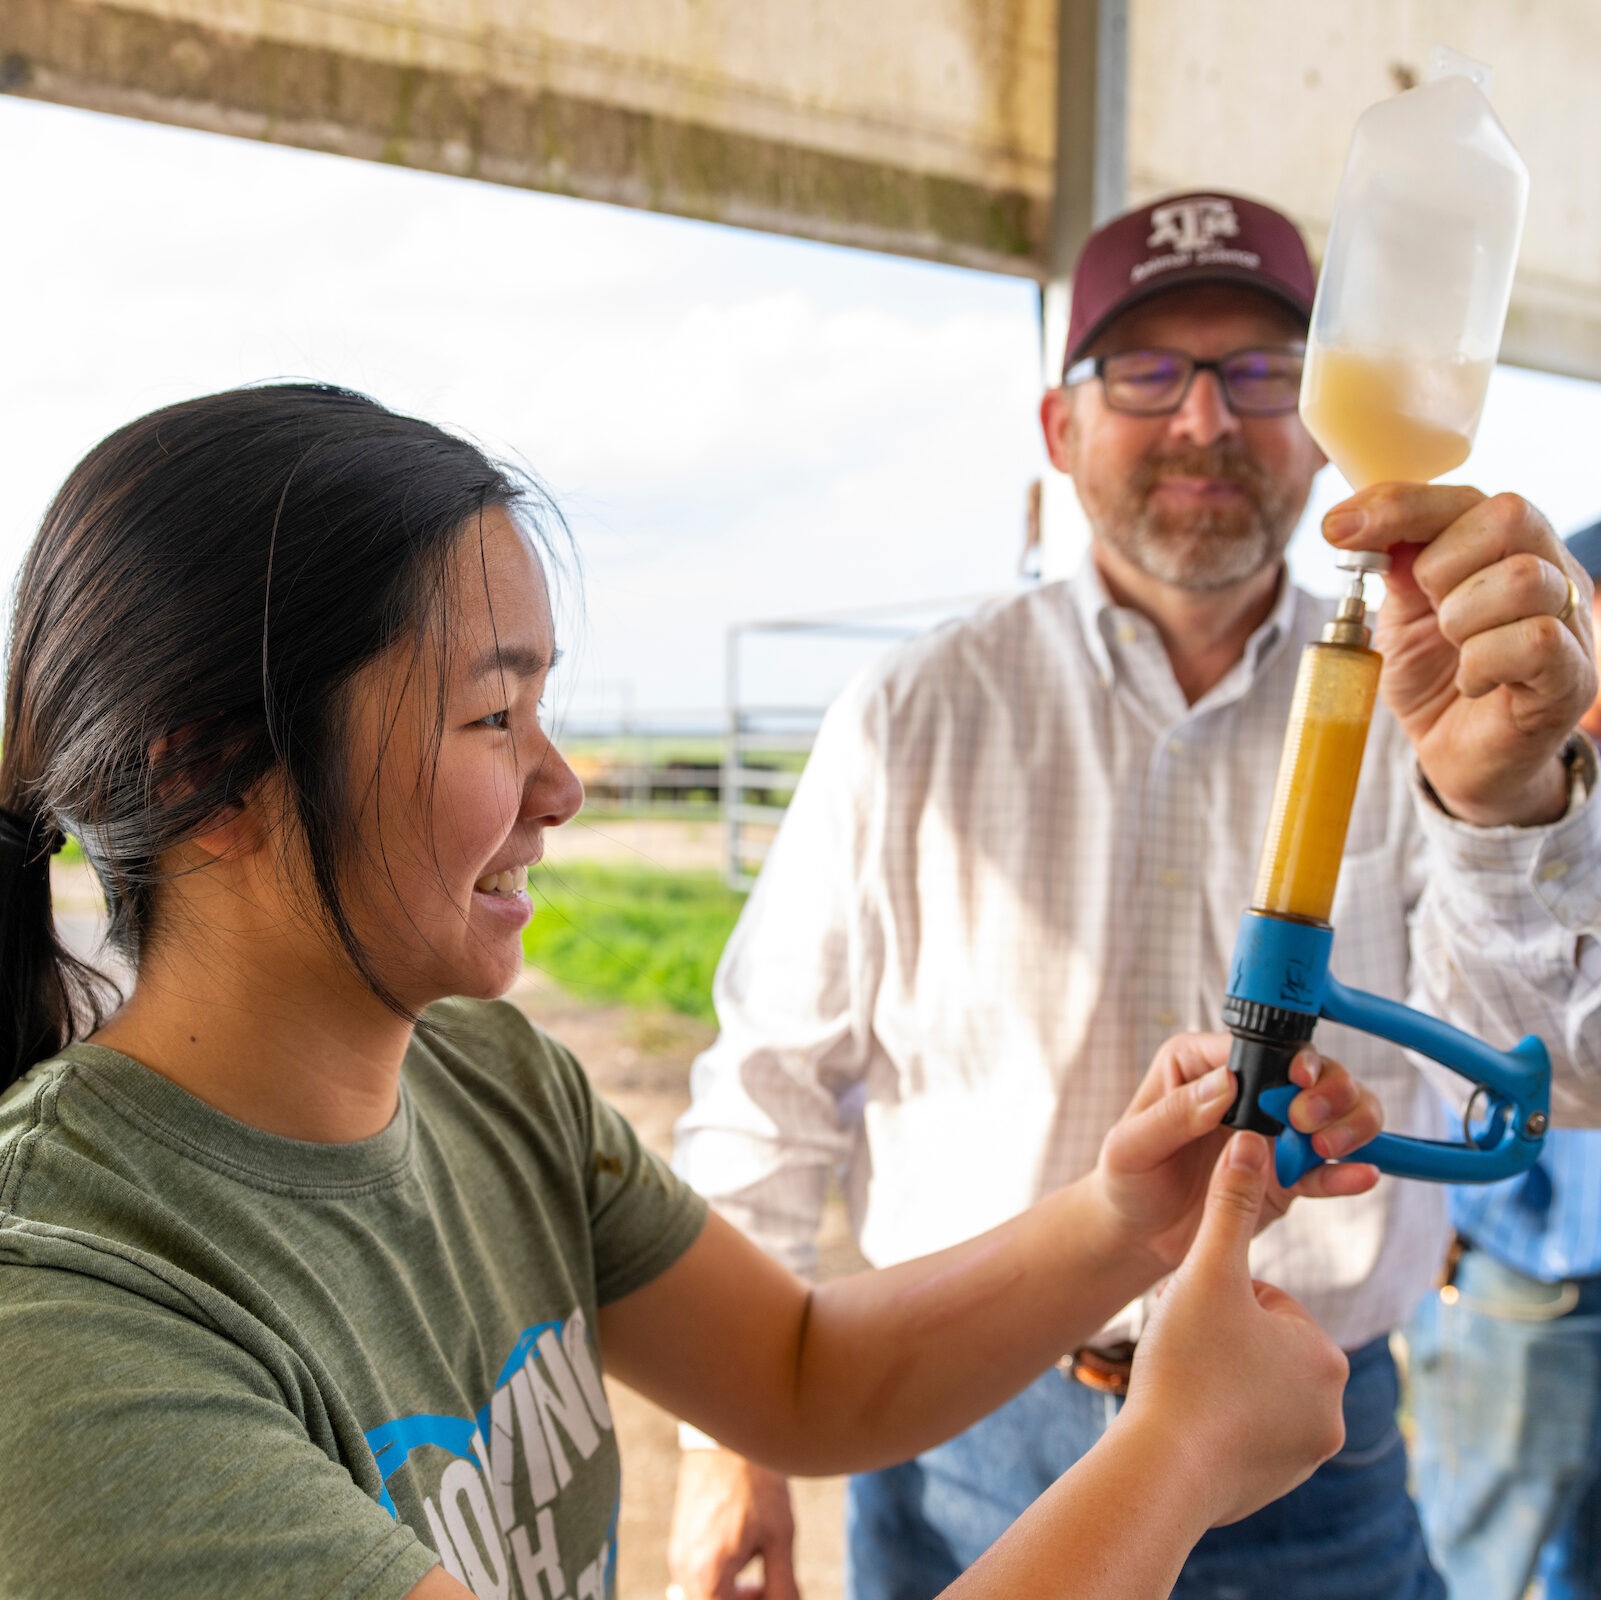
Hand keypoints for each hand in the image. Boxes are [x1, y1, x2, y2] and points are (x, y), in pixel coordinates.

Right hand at [668, 1450, 798, 1599]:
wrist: (727, 1437)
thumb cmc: (755, 1483)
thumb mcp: (779, 1537)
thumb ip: (783, 1586)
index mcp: (707, 1574)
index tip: (771, 1595)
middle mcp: (684, 1569)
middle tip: (769, 1588)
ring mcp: (678, 1554)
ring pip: (704, 1593)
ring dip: (731, 1594)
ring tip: (760, 1571)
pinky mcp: (680, 1540)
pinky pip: (698, 1575)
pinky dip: (720, 1577)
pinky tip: (743, 1554)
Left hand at [1092, 1034, 1380, 1271]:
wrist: (1138, 1235)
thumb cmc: (1126, 1178)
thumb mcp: (1132, 1145)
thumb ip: (1175, 1115)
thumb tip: (1226, 1083)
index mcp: (1199, 1065)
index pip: (1254, 1046)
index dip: (1284, 1059)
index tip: (1296, 1081)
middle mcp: (1245, 1090)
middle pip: (1311, 1070)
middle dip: (1327, 1087)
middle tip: (1308, 1118)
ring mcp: (1273, 1132)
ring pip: (1335, 1110)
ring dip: (1348, 1121)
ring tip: (1327, 1146)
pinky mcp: (1288, 1175)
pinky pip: (1327, 1169)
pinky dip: (1348, 1171)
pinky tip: (1362, 1176)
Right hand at [1121, 1134, 1349, 1526]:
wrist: (1162, 1469)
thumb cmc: (1187, 1367)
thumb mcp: (1206, 1274)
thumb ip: (1231, 1206)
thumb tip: (1254, 1140)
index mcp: (1324, 1353)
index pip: (1266, 1300)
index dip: (1218, 1298)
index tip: (1190, 1316)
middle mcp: (1332, 1405)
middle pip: (1261, 1344)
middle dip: (1220, 1338)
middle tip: (1182, 1349)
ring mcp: (1307, 1449)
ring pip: (1252, 1386)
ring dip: (1217, 1375)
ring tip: (1182, 1382)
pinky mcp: (1279, 1482)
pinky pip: (1246, 1431)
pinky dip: (1218, 1420)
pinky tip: (1187, 1418)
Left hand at [1323, 485, 1596, 824]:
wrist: (1459, 757)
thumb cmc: (1435, 678)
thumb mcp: (1400, 614)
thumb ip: (1394, 564)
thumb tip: (1357, 524)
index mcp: (1506, 546)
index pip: (1463, 496)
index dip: (1396, 507)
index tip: (1336, 530)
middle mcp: (1551, 570)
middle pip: (1508, 516)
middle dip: (1441, 565)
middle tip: (1429, 611)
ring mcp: (1570, 620)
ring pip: (1522, 578)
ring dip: (1462, 617)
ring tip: (1454, 648)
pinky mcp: (1573, 675)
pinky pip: (1535, 640)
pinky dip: (1482, 662)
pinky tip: (1472, 681)